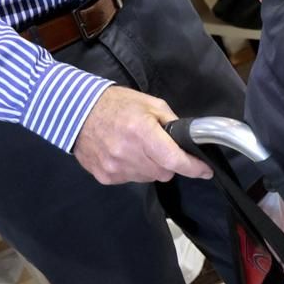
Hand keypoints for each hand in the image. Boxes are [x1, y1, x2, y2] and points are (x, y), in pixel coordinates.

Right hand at [72, 86, 211, 184]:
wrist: (77, 112)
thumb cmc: (116, 104)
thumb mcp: (150, 104)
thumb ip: (171, 123)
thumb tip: (187, 140)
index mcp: (142, 132)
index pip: (174, 160)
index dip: (193, 168)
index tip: (205, 171)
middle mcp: (128, 153)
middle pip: (164, 173)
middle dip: (169, 163)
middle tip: (161, 147)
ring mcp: (115, 168)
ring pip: (148, 178)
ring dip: (151, 167)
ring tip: (138, 148)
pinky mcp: (105, 176)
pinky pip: (131, 179)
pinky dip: (134, 170)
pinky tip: (125, 154)